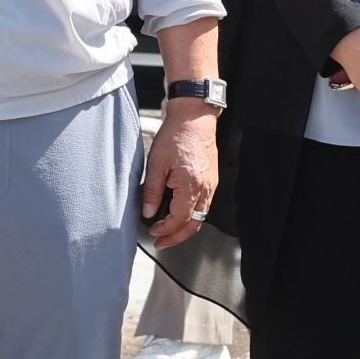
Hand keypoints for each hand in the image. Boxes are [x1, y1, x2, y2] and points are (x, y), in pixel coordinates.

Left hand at [141, 99, 221, 246]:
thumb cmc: (176, 134)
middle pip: (195, 224)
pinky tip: (179, 213)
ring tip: (168, 231)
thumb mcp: (156, 162)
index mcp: (192, 185)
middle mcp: (206, 188)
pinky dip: (192, 215)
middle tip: (161, 242)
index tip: (152, 231)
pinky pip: (204, 205)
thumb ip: (151, 190)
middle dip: (177, 237)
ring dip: (185, 227)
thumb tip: (148, 212)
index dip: (165, 229)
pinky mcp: (211, 179)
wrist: (194, 116)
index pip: (180, 219)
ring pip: (201, 216)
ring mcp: (211, 184)